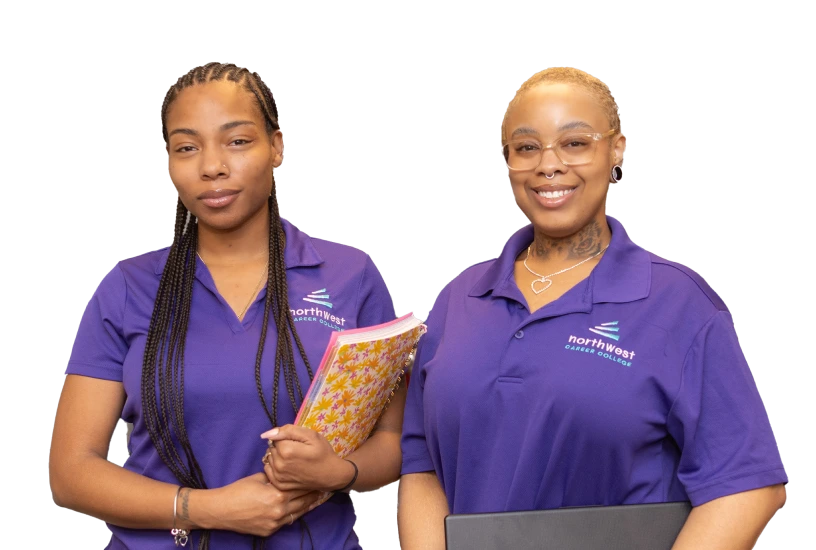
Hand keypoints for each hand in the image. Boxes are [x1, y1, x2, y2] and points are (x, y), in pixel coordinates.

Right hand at [206, 472, 321, 537]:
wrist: (221, 510)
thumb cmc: (238, 490)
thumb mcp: (259, 478)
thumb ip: (276, 477)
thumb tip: (287, 473)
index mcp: (278, 495)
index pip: (301, 488)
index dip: (311, 483)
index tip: (319, 478)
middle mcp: (279, 511)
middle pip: (303, 502)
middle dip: (313, 495)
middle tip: (324, 488)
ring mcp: (275, 523)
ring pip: (297, 513)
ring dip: (307, 506)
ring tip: (317, 499)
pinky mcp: (269, 531)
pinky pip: (286, 522)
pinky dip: (293, 514)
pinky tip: (299, 508)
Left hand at [261, 424, 354, 492]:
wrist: (331, 475)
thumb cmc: (322, 453)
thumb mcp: (311, 435)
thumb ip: (288, 431)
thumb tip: (266, 434)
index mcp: (286, 450)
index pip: (275, 437)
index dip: (286, 438)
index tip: (297, 443)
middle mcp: (279, 464)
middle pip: (271, 448)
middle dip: (280, 447)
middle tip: (296, 450)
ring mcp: (278, 476)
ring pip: (269, 458)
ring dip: (277, 456)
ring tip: (292, 459)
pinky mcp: (279, 485)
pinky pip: (268, 470)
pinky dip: (275, 467)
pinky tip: (287, 467)